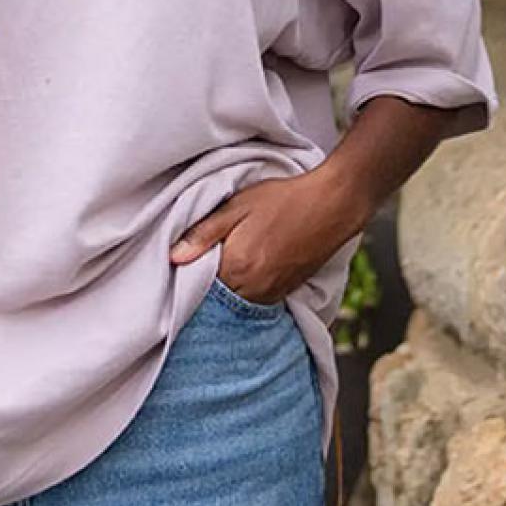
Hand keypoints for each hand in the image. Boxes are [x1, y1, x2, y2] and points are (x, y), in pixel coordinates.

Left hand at [169, 168, 366, 304]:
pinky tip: (245, 276)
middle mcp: (254, 289)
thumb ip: (203, 233)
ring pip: (238, 305)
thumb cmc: (283, 200)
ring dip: (227, 295)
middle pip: (218, 301)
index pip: (199, 290)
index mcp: (237, 267)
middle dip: (206, 291)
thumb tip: (173, 257)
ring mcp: (273, 293)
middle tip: (200, 272)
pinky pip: (258, 303)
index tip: (182, 270)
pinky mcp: (287, 292)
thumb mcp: (237, 206)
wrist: (332, 204)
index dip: (189, 279)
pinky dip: (247, 294)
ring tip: (224, 271)